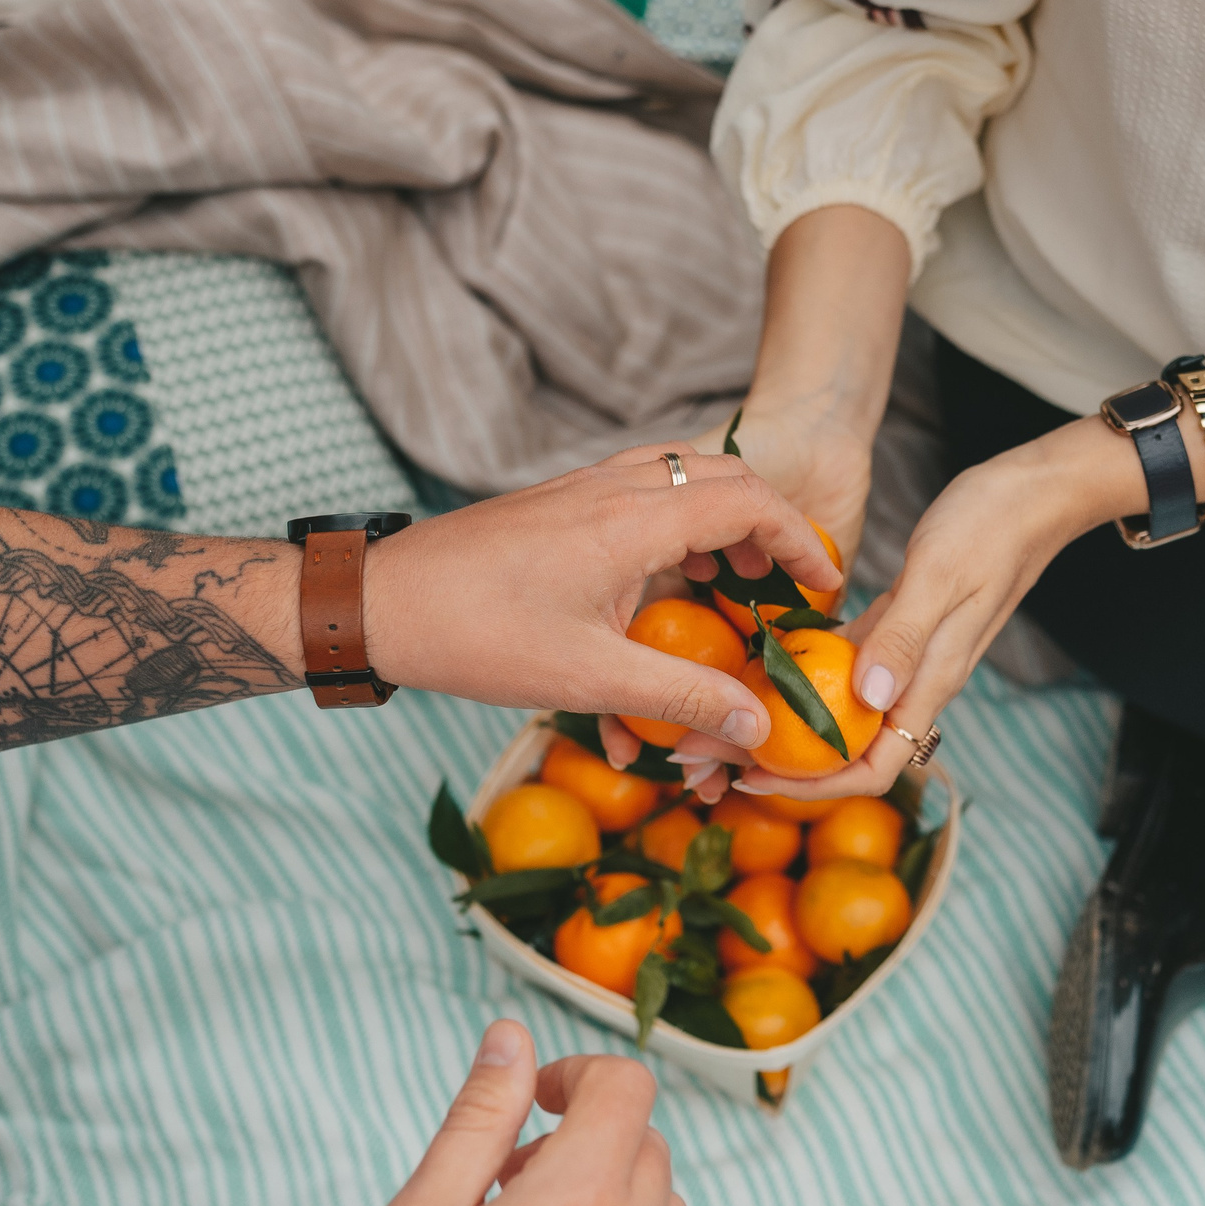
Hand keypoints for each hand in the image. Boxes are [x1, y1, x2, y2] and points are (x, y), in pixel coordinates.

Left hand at [360, 448, 842, 751]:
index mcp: (634, 519)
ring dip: (720, 529)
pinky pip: (638, 502)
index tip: (826, 586)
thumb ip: (684, 696)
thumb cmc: (475, 635)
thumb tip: (758, 726)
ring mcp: (584, 492)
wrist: (378, 602)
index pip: (750, 501)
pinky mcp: (561, 509)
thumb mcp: (589, 678)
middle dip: (770, 530)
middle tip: (789, 588)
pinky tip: (666, 593)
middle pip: (725, 480)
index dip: (802, 541)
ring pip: (682, 484)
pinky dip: (672, 536)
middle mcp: (615, 489)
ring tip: (737, 589)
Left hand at [680, 417, 1138, 798]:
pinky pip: (841, 664)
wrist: (1033, 493)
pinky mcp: (895, 625)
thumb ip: (904, 636)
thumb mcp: (941, 574)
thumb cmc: (992, 526)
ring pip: (838, 711)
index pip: (874, 768)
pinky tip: (758, 656)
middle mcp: (914, 680)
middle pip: (844, 750)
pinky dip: (801, 670)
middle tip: (708, 752)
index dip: (813, 788)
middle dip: (778, 763)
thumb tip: (867, 698)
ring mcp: (903, 655)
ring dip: (781, 720)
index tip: (751, 779)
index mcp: (929, 680)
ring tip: (718, 713)